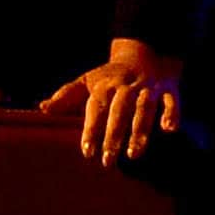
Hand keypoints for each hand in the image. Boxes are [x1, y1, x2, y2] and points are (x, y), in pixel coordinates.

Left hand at [57, 44, 183, 169]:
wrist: (145, 54)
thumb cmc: (111, 77)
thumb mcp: (87, 81)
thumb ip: (66, 96)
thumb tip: (42, 109)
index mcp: (105, 86)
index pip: (97, 108)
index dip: (92, 129)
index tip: (87, 151)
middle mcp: (127, 87)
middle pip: (120, 111)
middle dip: (114, 135)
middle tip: (108, 160)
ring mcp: (149, 88)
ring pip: (145, 108)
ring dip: (141, 130)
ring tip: (134, 154)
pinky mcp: (168, 89)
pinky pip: (172, 100)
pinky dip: (171, 113)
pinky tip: (169, 129)